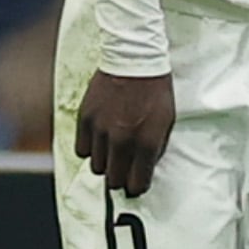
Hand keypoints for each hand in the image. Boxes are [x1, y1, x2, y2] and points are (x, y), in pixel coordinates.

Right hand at [74, 65, 178, 197]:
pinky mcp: (85, 119)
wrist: (134, 61)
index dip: (137, 187)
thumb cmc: (155, 92)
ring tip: (112, 150)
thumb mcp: (166, 123)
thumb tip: (143, 170)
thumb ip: (155, 150)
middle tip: (124, 168)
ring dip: (105, 163)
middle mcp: (122, 140)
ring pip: (97, 167)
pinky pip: (82, 150)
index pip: (137, 184)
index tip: (136, 183)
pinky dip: (90, 149)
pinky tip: (100, 139)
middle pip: (113, 180)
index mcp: (146, 143)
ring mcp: (101, 130)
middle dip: (120, 178)